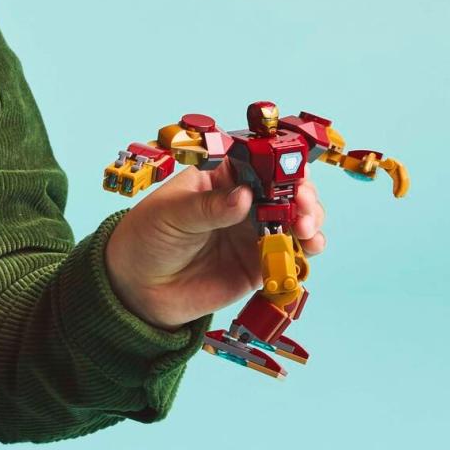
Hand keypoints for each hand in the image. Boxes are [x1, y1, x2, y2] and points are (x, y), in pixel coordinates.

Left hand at [103, 164, 327, 329]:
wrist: (139, 289)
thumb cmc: (146, 239)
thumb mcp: (170, 215)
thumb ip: (207, 208)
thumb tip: (245, 197)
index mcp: (219, 177)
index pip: (256, 160)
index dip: (279, 161)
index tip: (291, 170)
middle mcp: (242, 201)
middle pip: (285, 189)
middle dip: (302, 193)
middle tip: (303, 204)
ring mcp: (252, 232)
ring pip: (295, 219)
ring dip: (310, 220)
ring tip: (306, 229)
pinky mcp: (258, 264)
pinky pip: (289, 254)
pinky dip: (304, 251)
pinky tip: (306, 250)